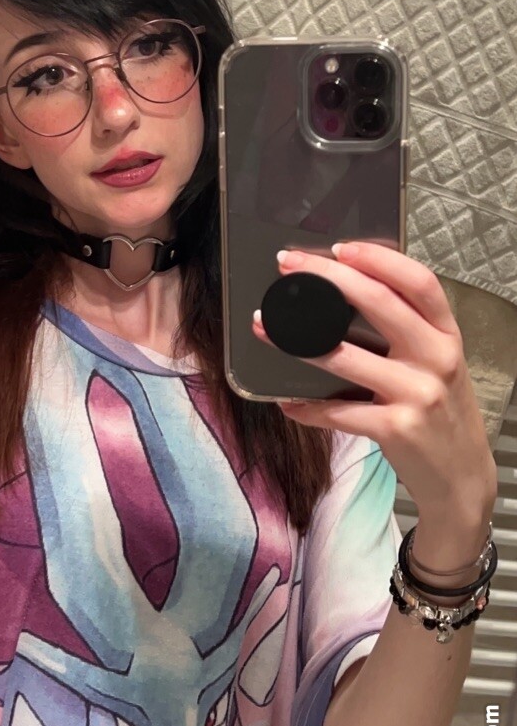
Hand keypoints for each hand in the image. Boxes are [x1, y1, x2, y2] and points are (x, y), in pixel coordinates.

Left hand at [252, 243, 496, 533]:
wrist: (461, 478)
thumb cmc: (441, 413)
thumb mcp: (439, 366)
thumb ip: (408, 334)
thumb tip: (347, 297)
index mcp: (447, 335)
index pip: (420, 283)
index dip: (380, 259)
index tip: (340, 247)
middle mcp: (437, 358)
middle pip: (380, 304)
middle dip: (329, 279)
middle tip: (288, 265)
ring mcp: (417, 394)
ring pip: (345, 356)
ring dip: (297, 340)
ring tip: (263, 325)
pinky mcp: (395, 428)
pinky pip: (337, 411)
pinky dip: (307, 407)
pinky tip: (286, 401)